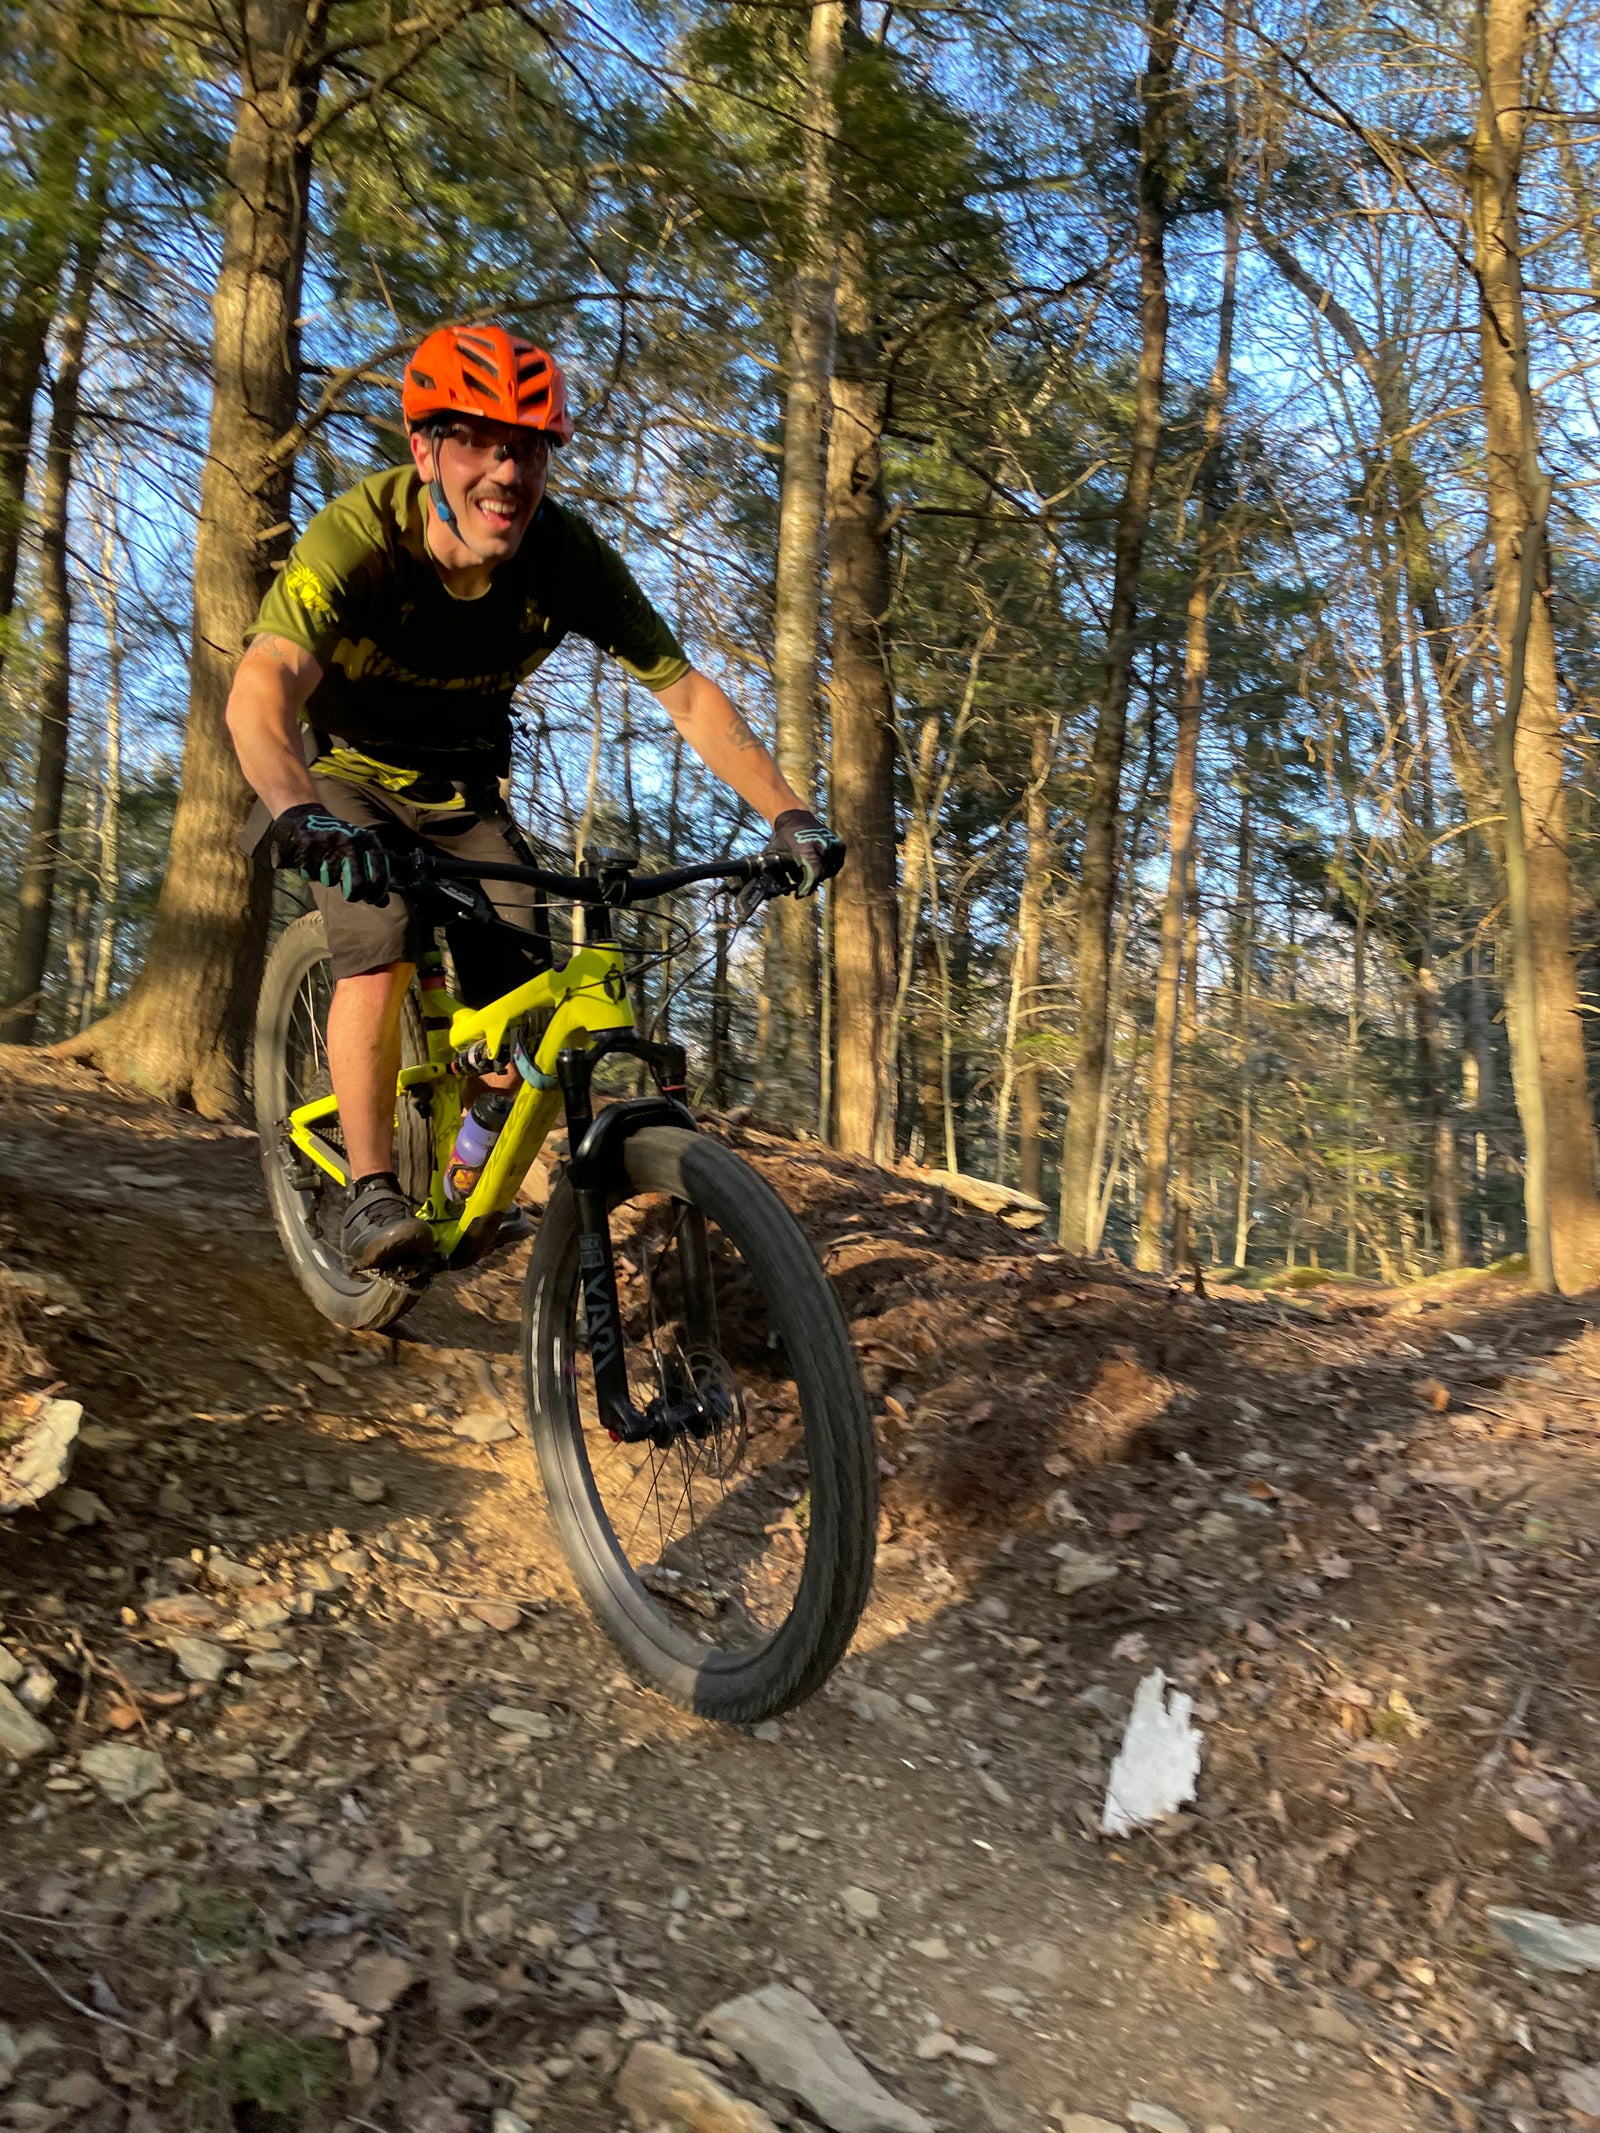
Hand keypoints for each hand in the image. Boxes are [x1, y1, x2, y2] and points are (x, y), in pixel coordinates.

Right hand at [272, 803, 390, 904]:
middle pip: (358, 884)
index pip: (380, 875)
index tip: (372, 899)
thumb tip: (384, 903)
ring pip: (331, 880)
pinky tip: (311, 860)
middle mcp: (351, 842)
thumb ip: (374, 874)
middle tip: (350, 896)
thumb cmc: (339, 842)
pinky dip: (310, 872)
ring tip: (326, 866)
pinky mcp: (309, 846)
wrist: (308, 819)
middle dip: (354, 895)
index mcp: (368, 843)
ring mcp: (330, 843)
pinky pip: (311, 874)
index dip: (377, 892)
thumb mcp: (362, 851)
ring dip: (327, 878)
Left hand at [769, 809, 845, 896]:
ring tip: (813, 876)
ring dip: (823, 875)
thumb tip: (774, 892)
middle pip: (822, 874)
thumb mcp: (775, 854)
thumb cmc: (783, 837)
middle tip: (805, 885)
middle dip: (813, 883)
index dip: (807, 888)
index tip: (799, 893)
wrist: (794, 817)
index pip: (814, 875)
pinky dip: (833, 866)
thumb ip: (776, 872)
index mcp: (807, 850)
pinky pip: (838, 861)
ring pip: (832, 869)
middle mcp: (822, 847)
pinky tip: (824, 868)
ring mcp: (831, 844)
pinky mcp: (837, 842)